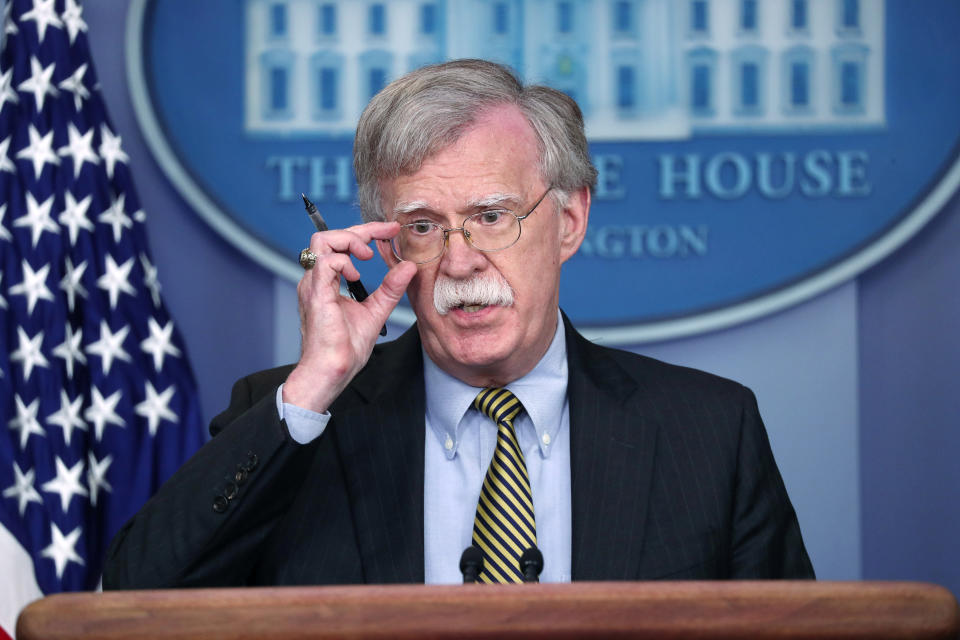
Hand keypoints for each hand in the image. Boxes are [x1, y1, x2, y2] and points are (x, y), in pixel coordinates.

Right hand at [282, 222, 417, 412]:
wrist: (332, 371)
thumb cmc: (346, 348)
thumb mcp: (376, 311)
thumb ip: (390, 289)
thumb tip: (408, 267)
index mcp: (326, 282)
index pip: (341, 244)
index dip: (367, 232)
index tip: (391, 231)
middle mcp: (316, 279)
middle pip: (329, 235)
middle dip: (361, 228)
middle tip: (387, 232)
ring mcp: (313, 284)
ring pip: (322, 241)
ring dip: (350, 240)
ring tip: (369, 255)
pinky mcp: (316, 293)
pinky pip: (326, 262)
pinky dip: (345, 261)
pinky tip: (357, 275)